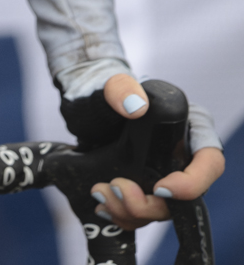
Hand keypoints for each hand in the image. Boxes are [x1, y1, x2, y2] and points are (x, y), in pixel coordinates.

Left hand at [89, 74, 224, 230]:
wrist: (92, 109)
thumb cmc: (112, 94)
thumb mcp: (115, 86)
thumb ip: (123, 89)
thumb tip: (135, 105)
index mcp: (191, 128)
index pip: (209, 162)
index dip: (192, 183)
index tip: (159, 188)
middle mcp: (183, 158)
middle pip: (183, 198)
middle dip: (149, 205)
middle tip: (118, 189)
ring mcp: (166, 176)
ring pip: (160, 211)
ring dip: (130, 211)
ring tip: (101, 193)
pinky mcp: (148, 190)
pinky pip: (143, 214)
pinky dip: (123, 215)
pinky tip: (104, 205)